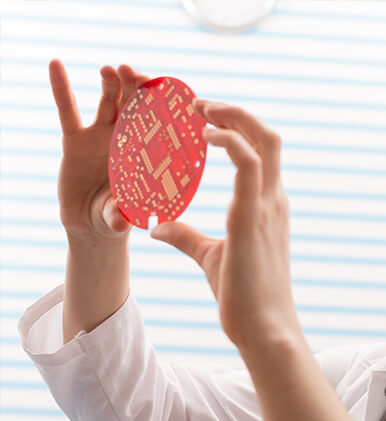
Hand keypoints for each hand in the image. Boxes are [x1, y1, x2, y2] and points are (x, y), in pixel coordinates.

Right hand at [50, 59, 150, 243]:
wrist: (92, 224)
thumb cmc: (117, 218)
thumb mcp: (119, 217)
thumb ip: (120, 215)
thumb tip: (120, 222)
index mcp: (147, 153)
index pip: (157, 123)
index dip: (159, 105)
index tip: (162, 88)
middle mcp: (127, 139)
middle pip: (136, 105)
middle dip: (136, 86)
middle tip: (133, 71)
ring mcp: (102, 136)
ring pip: (109, 102)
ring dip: (111, 83)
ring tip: (109, 69)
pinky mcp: (75, 139)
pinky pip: (68, 111)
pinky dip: (61, 87)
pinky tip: (56, 66)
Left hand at [150, 99, 298, 350]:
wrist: (263, 328)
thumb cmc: (242, 295)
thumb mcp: (210, 256)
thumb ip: (185, 235)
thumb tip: (156, 225)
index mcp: (267, 206)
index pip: (260, 152)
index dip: (236, 128)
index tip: (205, 119)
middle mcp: (273, 199)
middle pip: (268, 136)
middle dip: (237, 113)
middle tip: (202, 106)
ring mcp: (268, 206)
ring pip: (263, 141)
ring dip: (233, 118)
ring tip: (201, 109)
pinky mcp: (254, 217)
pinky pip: (248, 164)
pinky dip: (229, 141)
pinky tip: (203, 136)